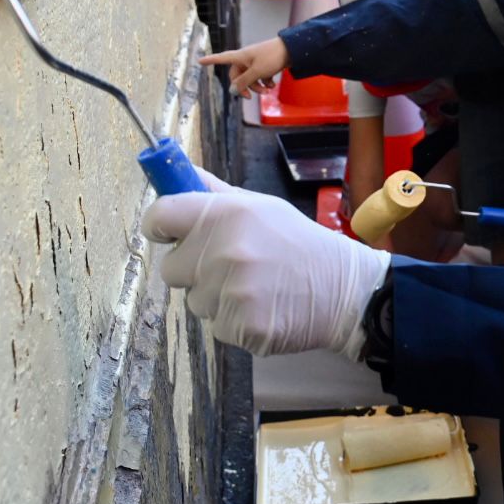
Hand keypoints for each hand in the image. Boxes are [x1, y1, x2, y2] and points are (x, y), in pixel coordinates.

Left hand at [143, 182, 390, 358]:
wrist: (344, 289)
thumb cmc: (299, 244)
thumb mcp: (263, 207)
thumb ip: (215, 195)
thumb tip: (178, 176)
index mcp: (227, 213)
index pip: (160, 216)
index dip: (159, 226)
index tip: (167, 233)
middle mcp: (223, 251)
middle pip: (170, 268)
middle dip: (192, 269)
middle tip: (229, 266)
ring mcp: (230, 292)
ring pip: (194, 300)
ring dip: (216, 297)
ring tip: (254, 288)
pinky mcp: (239, 326)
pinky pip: (215, 326)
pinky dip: (235, 321)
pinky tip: (263, 308)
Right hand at [200, 37, 289, 96]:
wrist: (292, 50)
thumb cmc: (272, 57)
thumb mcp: (256, 72)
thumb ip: (244, 82)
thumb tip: (233, 90)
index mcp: (240, 57)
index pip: (221, 58)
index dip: (210, 60)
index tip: (199, 60)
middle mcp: (246, 59)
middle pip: (238, 76)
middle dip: (245, 87)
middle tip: (251, 97)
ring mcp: (256, 62)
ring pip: (250, 78)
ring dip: (257, 87)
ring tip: (267, 91)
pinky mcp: (265, 64)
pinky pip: (260, 76)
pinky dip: (265, 82)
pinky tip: (272, 85)